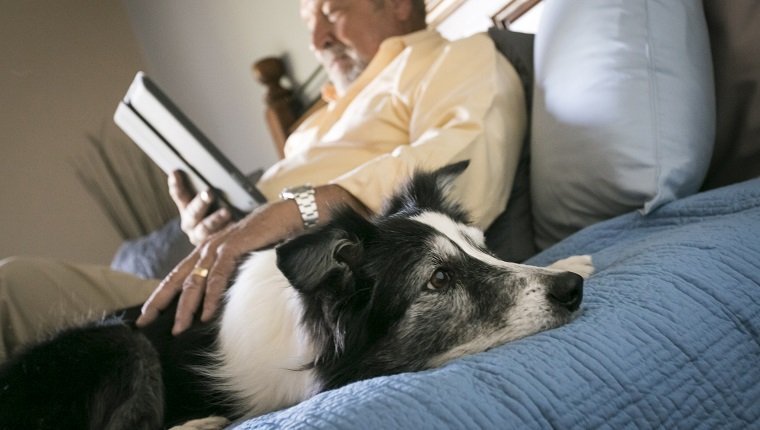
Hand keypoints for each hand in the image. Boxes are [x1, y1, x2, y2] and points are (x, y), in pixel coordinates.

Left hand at [136, 184, 369, 334]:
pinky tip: (206, 313)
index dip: (162, 294)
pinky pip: (219, 275)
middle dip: (160, 301)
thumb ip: (232, 273)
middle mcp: (209, 247)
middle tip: (144, 322)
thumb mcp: (246, 258)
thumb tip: (222, 300)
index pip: (179, 275)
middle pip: (178, 278)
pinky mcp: (235, 245)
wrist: (293, 214)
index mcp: (209, 250)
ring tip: (179, 328)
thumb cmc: (272, 236)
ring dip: (186, 306)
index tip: (147, 315)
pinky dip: (211, 295)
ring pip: (195, 280)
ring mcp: (221, 245)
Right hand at [169, 170, 231, 245]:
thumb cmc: (220, 209)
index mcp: (186, 208)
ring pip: (204, 228)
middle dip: (200, 202)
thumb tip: (212, 170)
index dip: (176, 184)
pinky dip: (227, 231)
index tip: (176, 172)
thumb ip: (208, 190)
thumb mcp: (212, 199)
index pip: (179, 194)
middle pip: (192, 212)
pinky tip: (236, 224)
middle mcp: (189, 223)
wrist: (227, 234)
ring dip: (215, 219)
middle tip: (208, 192)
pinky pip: (219, 239)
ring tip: (227, 212)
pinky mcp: (212, 246)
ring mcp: (199, 237)